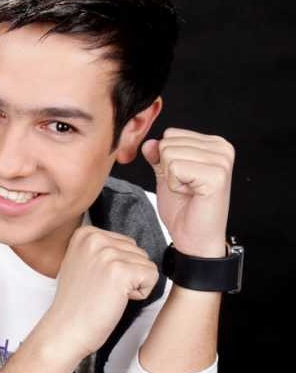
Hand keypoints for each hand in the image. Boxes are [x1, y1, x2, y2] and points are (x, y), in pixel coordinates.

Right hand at [44, 226, 158, 358]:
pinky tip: (118, 300)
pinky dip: (142, 293)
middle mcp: (95, 238)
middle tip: (103, 290)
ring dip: (134, 284)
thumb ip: (100, 250)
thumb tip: (127, 248)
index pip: (126, 243)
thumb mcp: (80, 263)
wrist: (66, 329)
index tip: (97, 281)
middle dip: (128, 274)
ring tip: (108, 295)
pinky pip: (152, 275)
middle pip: (138, 251)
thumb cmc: (75, 304)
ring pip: (146, 264)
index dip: (118, 267)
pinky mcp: (120, 271)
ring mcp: (107, 254)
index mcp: (85, 234)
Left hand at [141, 128, 234, 256]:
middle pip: (169, 142)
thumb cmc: (184, 210)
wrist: (194, 238)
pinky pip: (175, 167)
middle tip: (185, 188)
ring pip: (170, 154)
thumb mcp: (166, 176)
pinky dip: (175, 185)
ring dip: (171, 178)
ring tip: (188, 192)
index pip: (171, 134)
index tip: (183, 179)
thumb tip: (149, 142)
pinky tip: (190, 195)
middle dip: (168, 169)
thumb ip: (158, 156)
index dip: (166, 160)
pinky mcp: (216, 175)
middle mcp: (222, 148)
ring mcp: (221, 160)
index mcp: (213, 144)